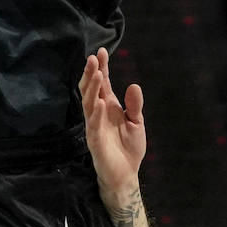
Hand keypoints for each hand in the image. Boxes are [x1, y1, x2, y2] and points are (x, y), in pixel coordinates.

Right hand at [79, 48, 146, 194]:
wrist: (126, 174)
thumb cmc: (129, 148)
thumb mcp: (137, 122)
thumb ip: (134, 105)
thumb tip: (134, 85)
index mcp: (109, 106)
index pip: (103, 83)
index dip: (102, 68)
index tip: (101, 51)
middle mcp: (99, 113)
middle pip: (91, 89)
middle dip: (91, 73)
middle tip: (92, 57)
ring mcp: (94, 125)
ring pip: (89, 103)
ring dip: (92, 88)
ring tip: (95, 73)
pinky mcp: (94, 141)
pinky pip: (93, 125)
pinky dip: (96, 114)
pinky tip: (100, 102)